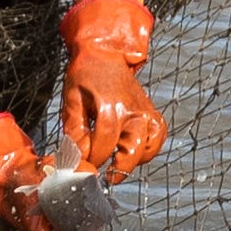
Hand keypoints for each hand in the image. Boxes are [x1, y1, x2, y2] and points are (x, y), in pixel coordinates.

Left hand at [57, 0, 165, 177]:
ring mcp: (144, 112)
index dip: (94, 159)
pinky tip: (135, 153)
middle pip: (132, 150)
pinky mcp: (151, 112)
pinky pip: (158, 136)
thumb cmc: (85, 74)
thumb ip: (75, 130)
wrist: (105, 53)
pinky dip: (150, 149)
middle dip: (118, 168)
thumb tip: (76, 156)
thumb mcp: (72, 100)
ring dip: (135, 161)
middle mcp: (132, 111)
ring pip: (149, 147)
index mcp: (110, 106)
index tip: (84, 166)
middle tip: (106, 177)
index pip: (104, 143)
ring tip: (119, 164)